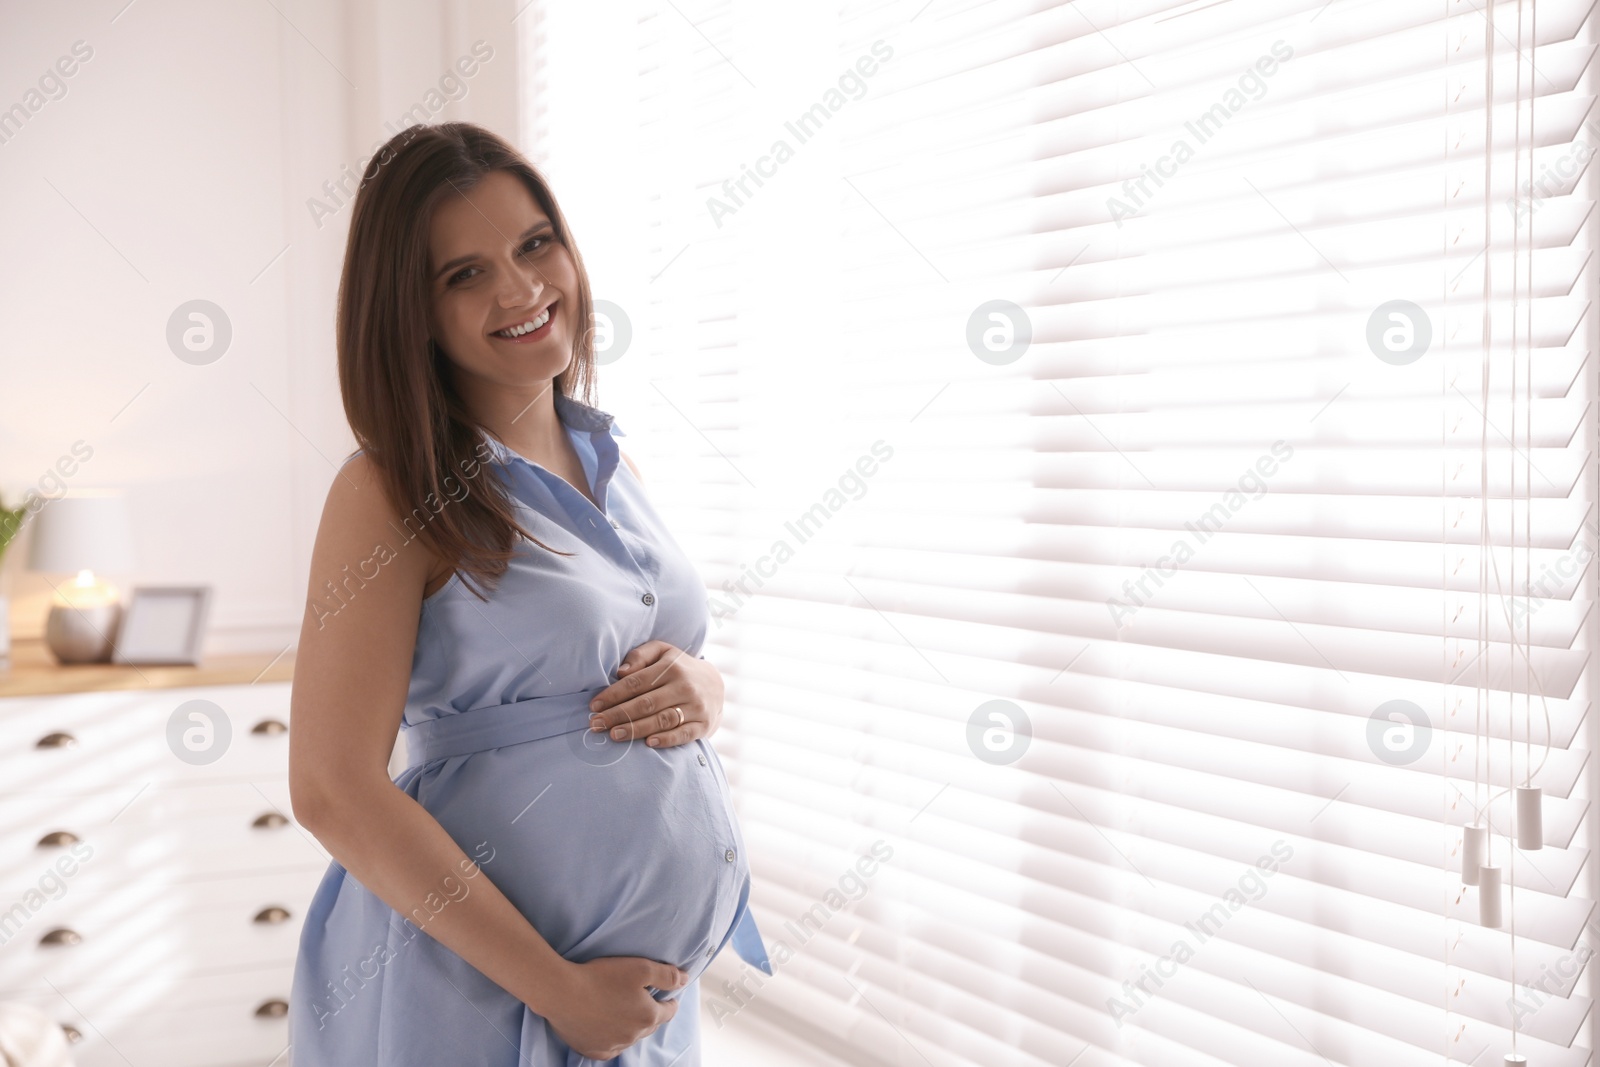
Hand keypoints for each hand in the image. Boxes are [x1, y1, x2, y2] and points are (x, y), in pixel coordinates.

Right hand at [542, 956, 687, 1059]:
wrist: (562, 992)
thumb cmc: (602, 976)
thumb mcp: (640, 968)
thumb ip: (667, 975)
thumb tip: (685, 980)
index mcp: (648, 1016)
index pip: (669, 1011)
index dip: (670, 1001)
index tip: (667, 996)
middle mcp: (634, 1035)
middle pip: (650, 1025)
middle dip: (650, 1013)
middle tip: (644, 1000)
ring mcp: (613, 1046)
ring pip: (630, 1037)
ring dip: (631, 1026)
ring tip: (623, 1011)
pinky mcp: (594, 1050)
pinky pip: (611, 1047)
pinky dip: (613, 1038)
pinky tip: (608, 1028)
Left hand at [588, 640, 722, 747]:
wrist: (715, 685)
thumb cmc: (679, 668)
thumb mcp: (662, 652)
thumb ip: (640, 655)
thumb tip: (620, 672)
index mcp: (671, 667)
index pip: (636, 682)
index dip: (613, 695)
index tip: (594, 706)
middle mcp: (684, 686)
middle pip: (646, 703)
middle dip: (618, 715)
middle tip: (596, 724)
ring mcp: (696, 706)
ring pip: (662, 719)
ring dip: (636, 729)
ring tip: (614, 735)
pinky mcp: (704, 724)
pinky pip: (684, 734)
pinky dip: (667, 739)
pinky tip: (648, 743)